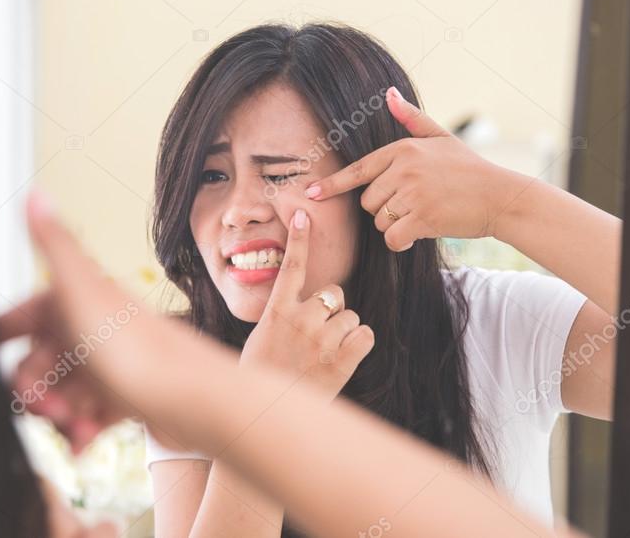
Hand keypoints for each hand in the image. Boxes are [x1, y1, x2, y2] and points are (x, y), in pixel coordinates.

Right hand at [0, 190, 195, 452]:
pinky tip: (83, 445)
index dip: (0, 337)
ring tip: (73, 428)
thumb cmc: (137, 348)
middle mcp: (92, 329)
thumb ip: (54, 245)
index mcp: (78, 299)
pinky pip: (88, 417)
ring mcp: (108, 365)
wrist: (194, 398)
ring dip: (57, 415)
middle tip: (48, 406)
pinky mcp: (125, 398)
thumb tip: (34, 193)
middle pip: (37, 363)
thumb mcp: (83, 291)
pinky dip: (80, 431)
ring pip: (61, 393)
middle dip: (33, 388)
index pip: (22, 315)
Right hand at [239, 208, 374, 399]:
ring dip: (344, 333)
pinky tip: (341, 360)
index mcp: (276, 312)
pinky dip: (359, 345)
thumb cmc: (264, 376)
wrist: (266, 415)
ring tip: (323, 356)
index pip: (291, 267)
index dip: (299, 239)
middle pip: (336, 294)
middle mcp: (300, 320)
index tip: (303, 215)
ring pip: (352, 316)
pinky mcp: (342, 360)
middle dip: (332, 311)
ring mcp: (321, 340)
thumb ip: (285, 315)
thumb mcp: (263, 337)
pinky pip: (366, 335)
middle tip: (315, 339)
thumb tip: (306, 303)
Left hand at [303, 86, 515, 250]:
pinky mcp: (422, 217)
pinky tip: (418, 235)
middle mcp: (404, 168)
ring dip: (395, 225)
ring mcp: (412, 193)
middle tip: (413, 204)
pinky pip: (392, 238)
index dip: (332, 184)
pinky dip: (401, 242)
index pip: (358, 170)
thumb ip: (412, 118)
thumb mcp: (441, 137)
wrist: (501, 196)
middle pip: (367, 201)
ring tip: (422, 214)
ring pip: (379, 221)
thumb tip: (390, 92)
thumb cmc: (469, 168)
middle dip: (384, 208)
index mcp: (402, 148)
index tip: (310, 194)